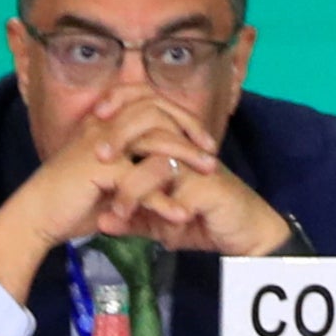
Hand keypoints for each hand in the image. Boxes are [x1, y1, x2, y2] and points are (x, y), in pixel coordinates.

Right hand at [0, 92, 241, 300]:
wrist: (35, 217)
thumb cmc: (71, 200)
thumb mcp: (110, 177)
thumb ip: (135, 165)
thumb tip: (168, 169)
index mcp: (105, 122)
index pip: (150, 101)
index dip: (179, 115)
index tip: (202, 137)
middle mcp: (104, 125)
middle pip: (157, 111)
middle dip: (189, 130)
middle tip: (212, 151)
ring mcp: (101, 144)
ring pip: (154, 140)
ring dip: (185, 158)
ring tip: (209, 174)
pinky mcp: (99, 170)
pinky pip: (140, 180)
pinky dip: (163, 200)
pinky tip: (180, 215)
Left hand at [85, 88, 291, 256]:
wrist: (243, 235)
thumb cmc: (204, 220)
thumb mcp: (160, 220)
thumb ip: (134, 217)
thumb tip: (102, 221)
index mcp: (174, 144)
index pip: (148, 103)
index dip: (122, 99)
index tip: (92, 115)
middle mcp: (186, 146)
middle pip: (151, 119)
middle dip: (119, 133)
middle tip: (98, 155)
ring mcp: (196, 164)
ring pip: (158, 156)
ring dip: (130, 180)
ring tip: (112, 202)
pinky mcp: (206, 186)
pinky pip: (172, 188)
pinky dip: (146, 202)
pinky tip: (127, 217)